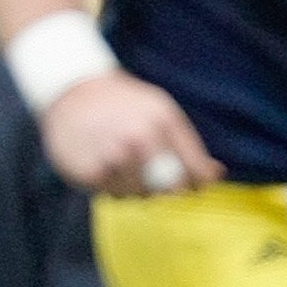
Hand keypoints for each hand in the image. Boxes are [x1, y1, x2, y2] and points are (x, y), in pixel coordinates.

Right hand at [39, 73, 217, 196]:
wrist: (71, 91)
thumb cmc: (123, 104)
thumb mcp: (160, 112)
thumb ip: (187, 146)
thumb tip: (215, 175)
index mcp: (163, 121)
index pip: (194, 170)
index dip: (196, 182)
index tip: (190, 184)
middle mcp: (140, 138)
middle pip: (169, 189)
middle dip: (163, 187)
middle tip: (149, 174)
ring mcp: (113, 156)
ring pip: (140, 195)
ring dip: (134, 188)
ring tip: (120, 165)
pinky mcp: (90, 172)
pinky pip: (112, 195)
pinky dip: (109, 187)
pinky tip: (102, 166)